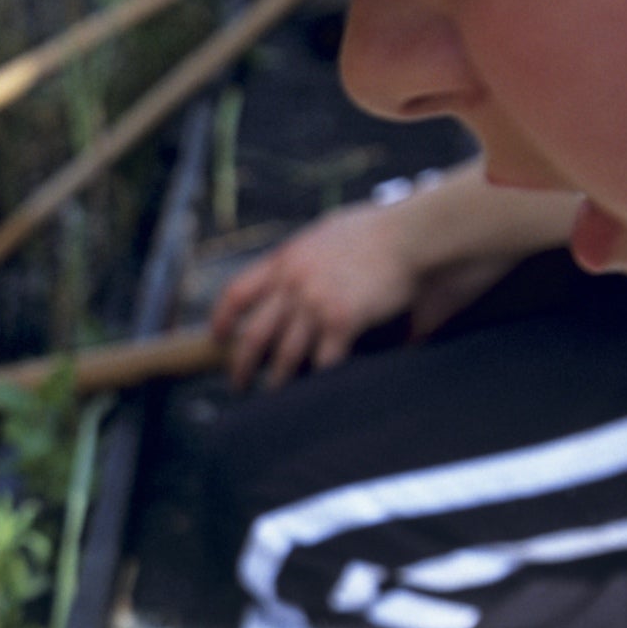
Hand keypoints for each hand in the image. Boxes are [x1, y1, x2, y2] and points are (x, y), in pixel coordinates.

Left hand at [209, 200, 423, 389]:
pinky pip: (322, 362)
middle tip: (239, 384)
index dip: (222, 320)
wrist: (409, 234)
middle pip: (254, 334)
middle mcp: (292, 283)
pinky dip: (317, 381)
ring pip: (284, 356)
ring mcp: (315, 304)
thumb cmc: (377, 230)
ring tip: (274, 397)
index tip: (217, 337)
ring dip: (277, 382)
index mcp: (285, 260)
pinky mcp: (342, 321)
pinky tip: (315, 393)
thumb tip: (298, 269)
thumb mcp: (326, 233)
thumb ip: (306, 255)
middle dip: (241, 366)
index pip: (237, 293)